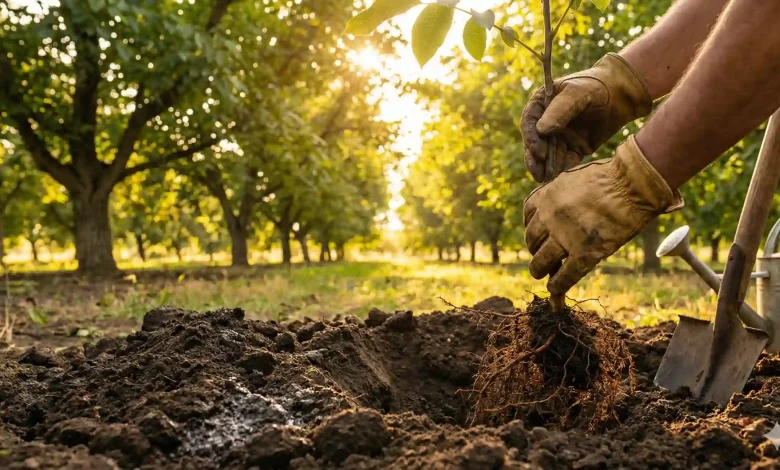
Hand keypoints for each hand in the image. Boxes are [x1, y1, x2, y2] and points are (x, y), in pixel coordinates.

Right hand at [521, 53, 652, 182]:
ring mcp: (560, 137)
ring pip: (549, 155)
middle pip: (536, 143)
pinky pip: (567, 161)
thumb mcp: (577, 93)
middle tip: (538, 173)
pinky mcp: (574, 148)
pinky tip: (564, 178)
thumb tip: (541, 131)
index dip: (531, 138)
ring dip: (548, 168)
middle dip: (536, 159)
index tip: (539, 151)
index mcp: (541, 105)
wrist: (622, 96)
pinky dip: (565, 169)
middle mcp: (547, 122)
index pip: (529, 123)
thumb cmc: (596, 87)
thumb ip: (559, 111)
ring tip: (549, 180)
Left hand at [523, 136, 682, 294]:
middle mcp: (549, 216)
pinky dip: (557, 285)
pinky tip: (554, 289)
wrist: (634, 184)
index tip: (538, 234)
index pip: (528, 216)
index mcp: (547, 195)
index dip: (531, 227)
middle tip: (542, 254)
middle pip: (531, 240)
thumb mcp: (576, 178)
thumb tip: (561, 206)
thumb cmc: (612, 177)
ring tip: (541, 274)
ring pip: (541, 261)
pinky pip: (564, 276)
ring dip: (539, 269)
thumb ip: (563, 193)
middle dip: (535, 248)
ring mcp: (565, 237)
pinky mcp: (584, 254)